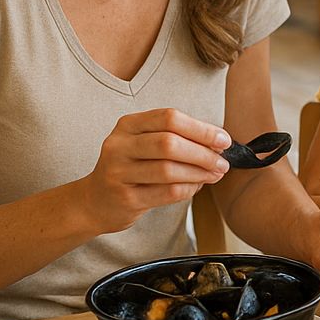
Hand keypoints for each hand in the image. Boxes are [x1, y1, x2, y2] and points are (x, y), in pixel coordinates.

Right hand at [80, 109, 230, 233]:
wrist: (95, 201)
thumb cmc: (132, 168)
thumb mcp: (146, 144)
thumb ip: (177, 138)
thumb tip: (218, 143)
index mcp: (128, 124)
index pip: (169, 118)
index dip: (201, 129)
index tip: (224, 140)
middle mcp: (119, 145)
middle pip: (169, 143)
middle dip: (203, 153)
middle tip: (222, 163)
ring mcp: (118, 172)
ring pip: (168, 169)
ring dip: (199, 173)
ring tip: (215, 175)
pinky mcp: (124, 198)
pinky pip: (166, 192)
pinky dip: (188, 189)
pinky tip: (197, 186)